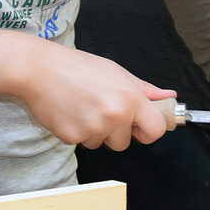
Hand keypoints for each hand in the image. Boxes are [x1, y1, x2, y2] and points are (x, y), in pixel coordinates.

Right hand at [0, 30, 175, 150]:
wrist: (39, 69)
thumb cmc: (78, 67)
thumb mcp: (116, 72)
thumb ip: (144, 89)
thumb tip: (170, 96)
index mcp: (130, 98)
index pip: (156, 130)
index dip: (148, 131)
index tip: (138, 127)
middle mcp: (114, 116)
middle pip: (125, 143)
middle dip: (115, 132)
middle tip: (100, 109)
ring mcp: (93, 129)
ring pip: (101, 143)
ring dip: (95, 131)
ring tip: (82, 106)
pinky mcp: (72, 137)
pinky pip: (82, 142)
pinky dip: (77, 131)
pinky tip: (69, 111)